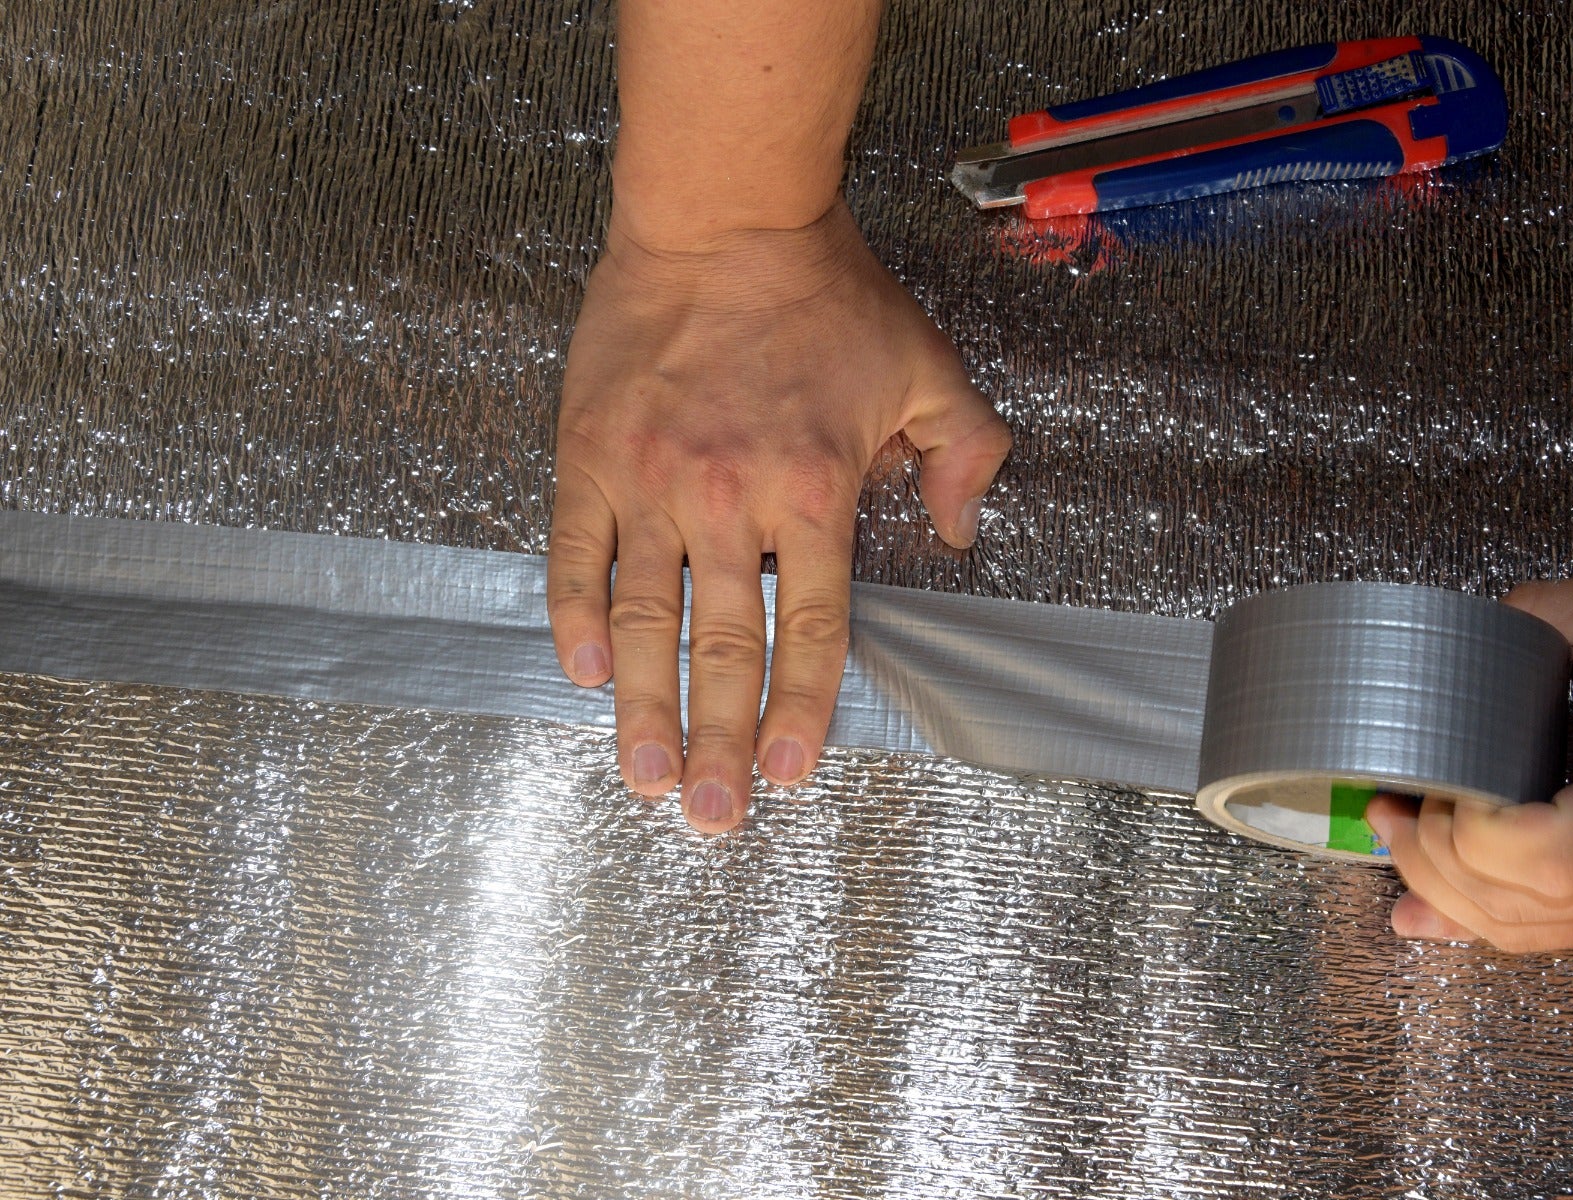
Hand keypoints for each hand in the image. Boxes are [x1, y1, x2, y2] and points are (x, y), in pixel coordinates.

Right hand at [547, 200, 1011, 833]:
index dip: (802, 710)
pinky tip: (580, 673)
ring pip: (643, 618)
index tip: (792, 774)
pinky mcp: (590, 453)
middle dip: (720, 742)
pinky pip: (576, 554)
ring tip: (644, 776)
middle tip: (711, 816)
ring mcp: (650, 479)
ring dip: (642, 706)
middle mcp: (729, 498)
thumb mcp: (927, 367)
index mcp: (812, 489)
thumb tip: (967, 531)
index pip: (811, 629)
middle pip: (723, 645)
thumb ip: (965, 452)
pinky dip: (574, 617)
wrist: (724, 216)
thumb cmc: (824, 293)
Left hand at [1366, 568, 1572, 951]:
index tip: (1434, 786)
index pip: (1553, 860)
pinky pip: (1563, 931)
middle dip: (1435, 862)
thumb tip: (1468, 636)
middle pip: (1527, 909)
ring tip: (1398, 835)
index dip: (1471, 836)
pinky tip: (1432, 904)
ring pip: (1536, 936)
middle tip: (1391, 804)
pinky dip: (1487, 916)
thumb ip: (1549, 613)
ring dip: (1450, 894)